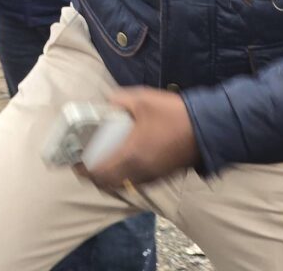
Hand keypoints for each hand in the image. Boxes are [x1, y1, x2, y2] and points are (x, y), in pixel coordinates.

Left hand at [76, 87, 200, 188]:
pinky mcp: (163, 175)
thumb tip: (107, 103)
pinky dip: (125, 175)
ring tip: (103, 159)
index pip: (98, 174)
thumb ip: (119, 100)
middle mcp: (139, 172)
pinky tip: (125, 158)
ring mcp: (152, 176)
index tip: (74, 161)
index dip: (83, 170)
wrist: (209, 129)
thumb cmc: (174, 114)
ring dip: (109, 177)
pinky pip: (136, 181)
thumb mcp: (142, 99)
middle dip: (93, 175)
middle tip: (86, 161)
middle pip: (108, 184)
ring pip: (123, 184)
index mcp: (130, 156)